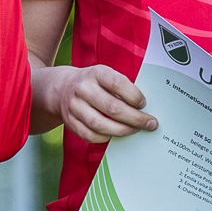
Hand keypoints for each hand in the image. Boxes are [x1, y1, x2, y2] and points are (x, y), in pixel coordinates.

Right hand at [36, 62, 155, 143]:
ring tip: (134, 130)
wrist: (62, 87)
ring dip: (122, 131)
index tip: (144, 104)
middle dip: (135, 119)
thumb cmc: (93, 83)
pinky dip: (105, 138)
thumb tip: (144, 108)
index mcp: (96, 73)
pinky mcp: (69, 121)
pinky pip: (90, 135)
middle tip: (149, 123)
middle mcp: (83, 88)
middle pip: (112, 108)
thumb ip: (121, 87)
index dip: (135, 96)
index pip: (118, 84)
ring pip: (100, 125)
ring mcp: (74, 106)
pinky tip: (115, 134)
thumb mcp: (105, 75)